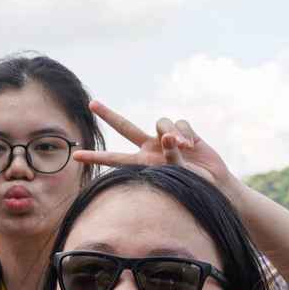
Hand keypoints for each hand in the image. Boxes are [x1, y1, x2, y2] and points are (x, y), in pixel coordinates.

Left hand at [73, 102, 239, 195]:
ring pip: (161, 122)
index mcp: (141, 163)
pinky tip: (192, 147)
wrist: (213, 183)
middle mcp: (149, 147)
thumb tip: (168, 136)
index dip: (96, 157)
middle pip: (125, 127)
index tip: (75, 156)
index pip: (114, 159)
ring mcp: (165, 137)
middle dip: (109, 115)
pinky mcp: (182, 130)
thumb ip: (170, 155)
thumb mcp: (177, 174)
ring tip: (184, 149)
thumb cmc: (191, 185)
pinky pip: (180, 123)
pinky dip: (186, 133)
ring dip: (173, 133)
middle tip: (92, 104)